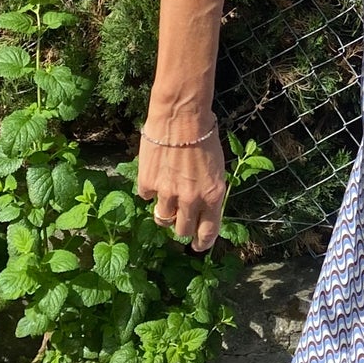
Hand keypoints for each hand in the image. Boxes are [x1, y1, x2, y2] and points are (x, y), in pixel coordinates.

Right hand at [135, 129, 226, 252]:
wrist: (181, 116)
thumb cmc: (204, 136)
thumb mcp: (216, 168)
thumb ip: (209, 191)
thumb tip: (201, 207)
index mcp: (212, 196)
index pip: (208, 232)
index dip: (202, 243)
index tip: (199, 246)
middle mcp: (190, 199)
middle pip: (182, 230)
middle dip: (182, 228)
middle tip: (180, 220)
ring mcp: (167, 193)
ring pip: (163, 219)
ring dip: (165, 213)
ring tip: (167, 199)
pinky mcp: (148, 183)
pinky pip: (147, 196)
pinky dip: (150, 190)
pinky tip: (155, 174)